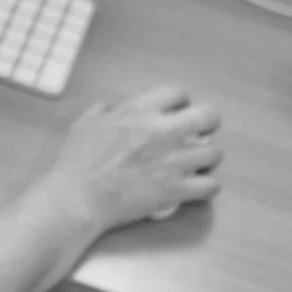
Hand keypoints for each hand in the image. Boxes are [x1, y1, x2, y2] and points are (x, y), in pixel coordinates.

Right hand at [43, 85, 223, 236]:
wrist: (77, 198)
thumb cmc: (76, 162)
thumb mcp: (84, 124)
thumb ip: (103, 110)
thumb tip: (113, 107)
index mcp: (139, 112)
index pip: (177, 93)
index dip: (179, 104)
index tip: (176, 114)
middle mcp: (162, 132)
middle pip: (208, 116)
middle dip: (207, 123)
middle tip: (199, 134)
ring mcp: (172, 161)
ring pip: (214, 152)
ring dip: (207, 157)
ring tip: (198, 164)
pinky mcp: (175, 190)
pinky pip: (210, 186)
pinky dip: (207, 187)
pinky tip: (199, 187)